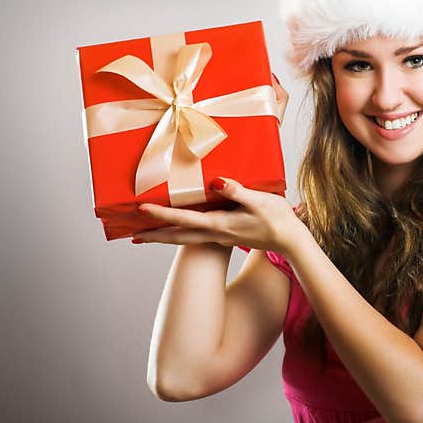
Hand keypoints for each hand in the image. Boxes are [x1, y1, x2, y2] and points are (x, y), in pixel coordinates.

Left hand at [132, 177, 304, 256]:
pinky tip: (176, 229)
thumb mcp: (260, 200)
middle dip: (153, 236)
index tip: (142, 209)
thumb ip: (238, 190)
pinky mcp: (224, 235)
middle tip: (131, 236)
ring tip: (144, 236)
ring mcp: (219, 237)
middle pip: (177, 237)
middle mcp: (215, 233)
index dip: (161, 215)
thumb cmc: (278, 219)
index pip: (184, 220)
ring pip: (184, 239)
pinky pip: (195, 236)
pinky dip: (179, 234)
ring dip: (163, 237)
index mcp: (220, 224)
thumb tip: (216, 182)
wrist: (290, 240)